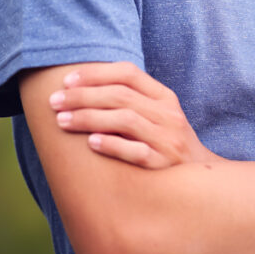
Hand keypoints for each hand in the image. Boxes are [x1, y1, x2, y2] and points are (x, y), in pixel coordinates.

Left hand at [48, 61, 217, 168]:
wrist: (199, 180)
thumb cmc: (167, 142)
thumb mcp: (158, 114)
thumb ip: (132, 98)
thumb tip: (83, 85)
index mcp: (164, 96)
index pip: (128, 73)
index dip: (96, 73)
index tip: (67, 80)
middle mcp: (168, 114)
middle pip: (120, 96)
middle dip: (82, 96)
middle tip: (54, 101)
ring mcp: (167, 140)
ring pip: (125, 120)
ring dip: (89, 118)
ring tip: (61, 121)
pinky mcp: (163, 165)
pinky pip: (136, 152)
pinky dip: (112, 145)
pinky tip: (91, 143)